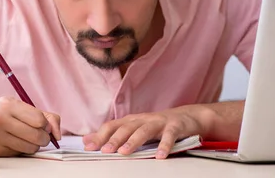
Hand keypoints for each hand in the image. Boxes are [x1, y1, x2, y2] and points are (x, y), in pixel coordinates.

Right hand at [0, 96, 60, 156]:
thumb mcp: (17, 105)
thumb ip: (43, 115)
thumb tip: (58, 134)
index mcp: (7, 105)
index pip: (39, 119)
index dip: (45, 124)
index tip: (42, 124)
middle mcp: (0, 120)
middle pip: (37, 136)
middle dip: (44, 137)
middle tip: (39, 134)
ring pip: (30, 148)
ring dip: (34, 145)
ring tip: (26, 137)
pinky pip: (19, 153)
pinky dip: (21, 149)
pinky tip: (13, 141)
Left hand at [82, 107, 205, 158]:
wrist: (187, 117)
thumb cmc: (158, 125)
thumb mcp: (134, 128)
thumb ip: (112, 134)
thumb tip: (86, 140)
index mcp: (132, 120)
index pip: (112, 126)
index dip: (100, 136)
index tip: (88, 147)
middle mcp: (143, 119)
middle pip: (126, 128)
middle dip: (114, 139)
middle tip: (104, 151)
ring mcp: (159, 121)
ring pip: (144, 130)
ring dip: (133, 141)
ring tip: (125, 152)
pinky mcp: (175, 126)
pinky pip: (169, 136)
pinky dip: (164, 145)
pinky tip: (160, 156)